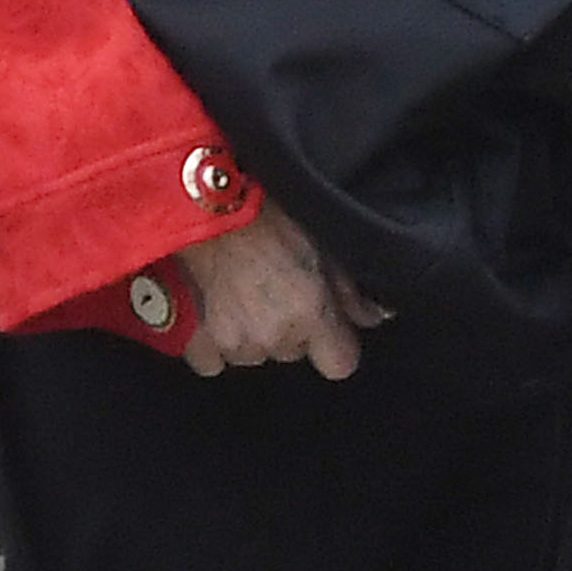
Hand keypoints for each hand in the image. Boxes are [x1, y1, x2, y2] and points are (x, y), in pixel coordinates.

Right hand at [180, 201, 380, 381]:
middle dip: (289, 329)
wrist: (201, 206)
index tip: (326, 326)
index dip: (335, 344)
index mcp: (310, 314)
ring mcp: (234, 343)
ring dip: (252, 334)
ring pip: (255, 355)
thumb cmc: (263, 214)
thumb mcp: (321, 242)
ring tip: (241, 293)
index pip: (340, 365)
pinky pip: (215, 361)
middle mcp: (275, 335)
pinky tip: (215, 311)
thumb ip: (350, 291)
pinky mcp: (197, 343)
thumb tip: (374, 316)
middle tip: (275, 289)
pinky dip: (215, 343)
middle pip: (294, 352)